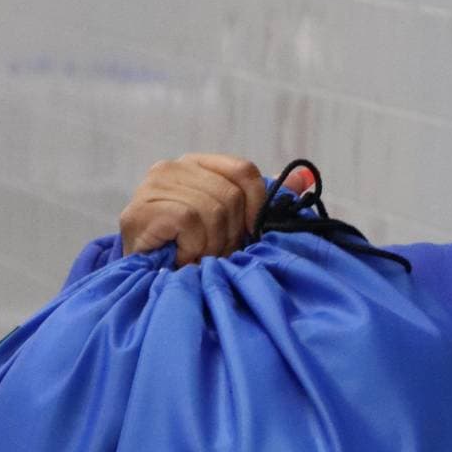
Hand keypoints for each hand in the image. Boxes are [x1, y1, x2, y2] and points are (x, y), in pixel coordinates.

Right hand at [117, 154, 313, 266]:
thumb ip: (260, 202)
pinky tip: (179, 257)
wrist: (145, 286)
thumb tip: (305, 181)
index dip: (255, 206)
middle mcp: (171, 167)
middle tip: (211, 254)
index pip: (243, 171)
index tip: (248, 234)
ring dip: (210, 245)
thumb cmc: (188, 256)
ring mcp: (154, 185)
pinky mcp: (145, 207)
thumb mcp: (230, 227)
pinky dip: (193, 248)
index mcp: (195, 165)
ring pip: (213, 210)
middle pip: (229, 195)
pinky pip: (192, 221)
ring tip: (194, 257)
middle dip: (229, 234)